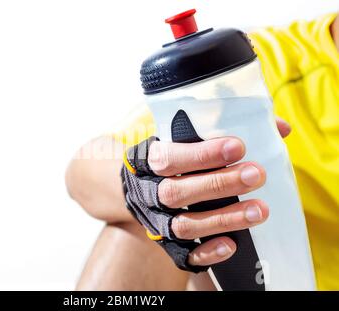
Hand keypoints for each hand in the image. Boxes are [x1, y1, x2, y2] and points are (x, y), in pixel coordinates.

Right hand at [121, 118, 290, 271]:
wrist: (140, 191)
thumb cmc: (172, 160)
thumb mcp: (182, 141)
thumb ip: (222, 131)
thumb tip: (279, 127)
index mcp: (146, 162)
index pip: (168, 158)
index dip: (200, 155)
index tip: (237, 146)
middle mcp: (147, 194)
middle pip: (174, 193)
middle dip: (218, 184)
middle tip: (256, 174)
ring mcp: (156, 222)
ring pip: (183, 226)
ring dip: (223, 218)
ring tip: (259, 210)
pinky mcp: (167, 245)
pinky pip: (185, 255)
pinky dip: (208, 252)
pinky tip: (232, 244)